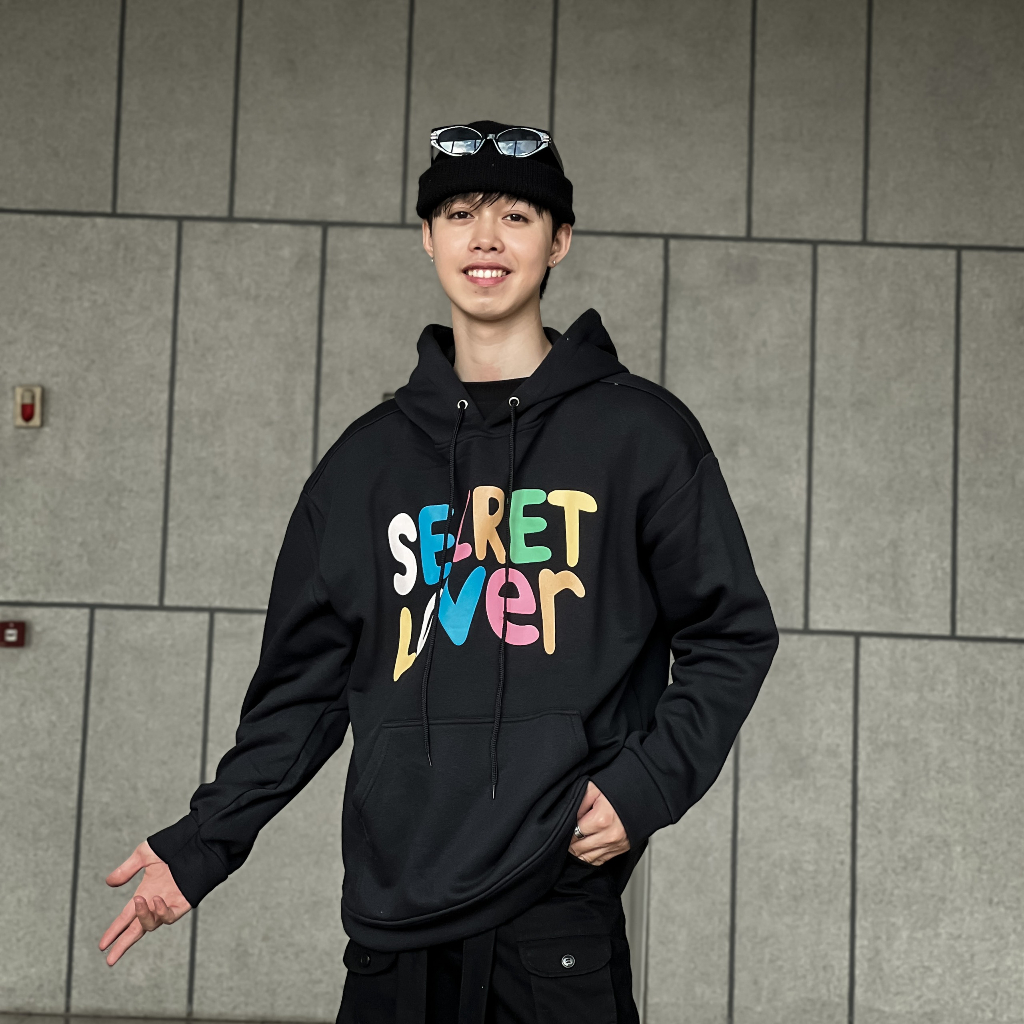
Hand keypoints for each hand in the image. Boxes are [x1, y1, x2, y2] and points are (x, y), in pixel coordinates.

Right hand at [98, 840, 191, 965]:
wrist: (198, 841)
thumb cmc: (173, 845)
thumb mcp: (145, 854)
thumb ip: (127, 869)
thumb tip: (108, 882)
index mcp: (145, 892)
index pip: (126, 917)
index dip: (114, 931)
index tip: (102, 945)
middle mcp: (155, 901)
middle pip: (136, 929)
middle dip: (123, 944)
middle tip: (110, 959)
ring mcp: (169, 903)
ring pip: (152, 923)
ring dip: (143, 916)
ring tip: (140, 899)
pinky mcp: (184, 903)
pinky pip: (171, 916)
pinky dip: (162, 912)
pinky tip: (157, 900)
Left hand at [568, 781, 630, 865]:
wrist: (641, 795)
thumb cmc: (618, 790)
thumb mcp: (594, 789)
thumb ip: (578, 804)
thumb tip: (568, 818)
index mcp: (601, 819)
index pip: (574, 834)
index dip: (566, 831)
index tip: (563, 828)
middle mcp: (609, 836)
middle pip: (579, 849)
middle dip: (570, 844)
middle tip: (566, 837)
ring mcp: (616, 845)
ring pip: (588, 858)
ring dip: (578, 852)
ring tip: (574, 843)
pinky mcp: (621, 850)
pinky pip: (600, 861)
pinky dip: (590, 857)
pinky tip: (585, 849)